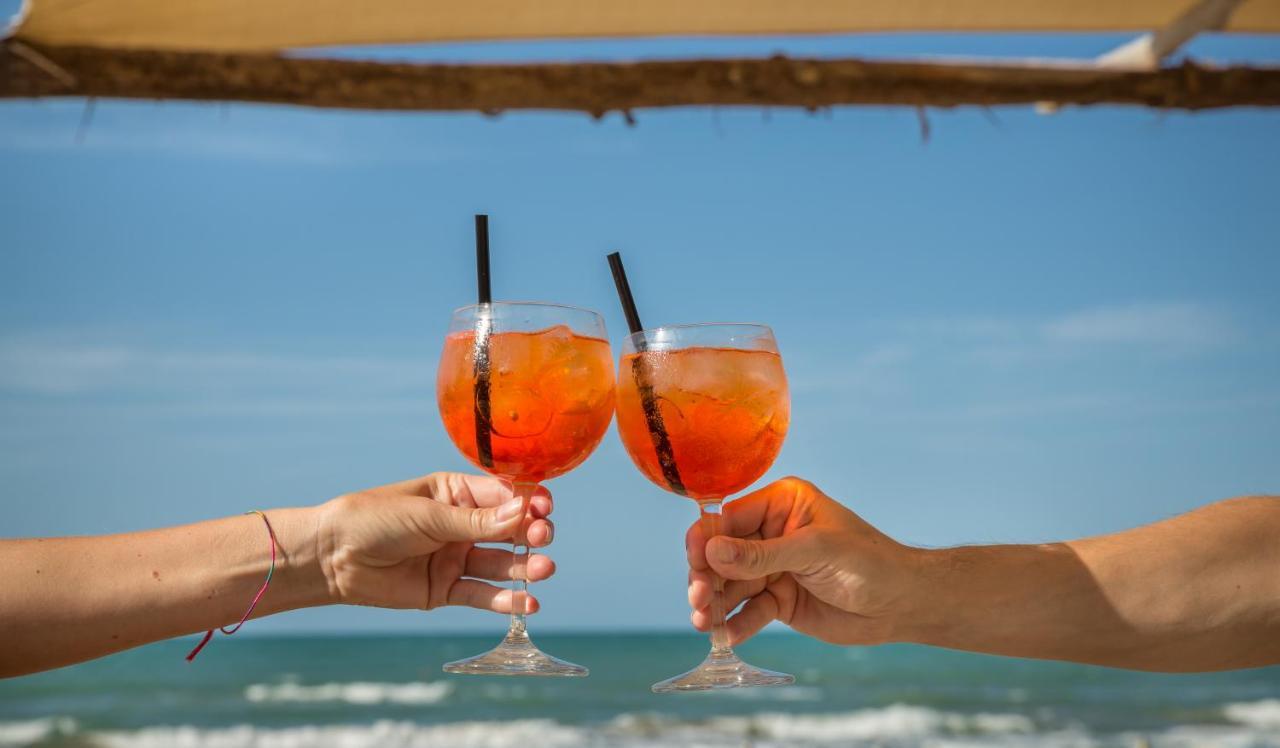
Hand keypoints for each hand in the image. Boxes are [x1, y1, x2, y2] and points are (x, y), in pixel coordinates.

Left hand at [316, 473, 554, 613]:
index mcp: (456, 493)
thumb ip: (475, 522)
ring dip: (525, 567)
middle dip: (530, 534)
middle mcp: (461, 526)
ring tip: (544, 570)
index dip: (527, 502)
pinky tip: (528, 603)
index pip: (502, 496)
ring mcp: (455, 558)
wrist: (332, 557)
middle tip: (542, 538)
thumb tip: (523, 513)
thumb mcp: (427, 515)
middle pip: (507, 530)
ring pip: (500, 564)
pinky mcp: (445, 590)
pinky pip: (481, 595)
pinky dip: (505, 600)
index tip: (545, 508)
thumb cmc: (374, 520)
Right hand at [687, 477, 919, 645]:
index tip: (695, 562)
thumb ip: (761, 554)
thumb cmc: (868, 562)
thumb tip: (711, 552)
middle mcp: (771, 533)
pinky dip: (736, 624)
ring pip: (730, 585)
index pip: (730, 518)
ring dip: (715, 604)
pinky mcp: (779, 600)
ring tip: (705, 623)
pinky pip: (749, 611)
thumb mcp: (814, 551)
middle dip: (707, 577)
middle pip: (723, 554)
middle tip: (699, 601)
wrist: (902, 604)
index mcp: (781, 504)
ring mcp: (774, 568)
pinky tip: (728, 637)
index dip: (708, 540)